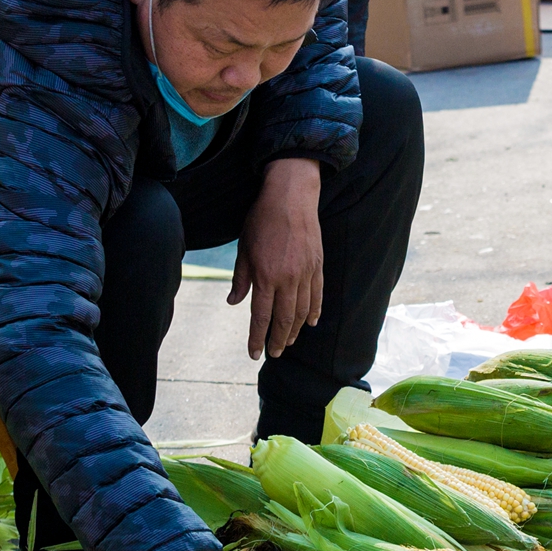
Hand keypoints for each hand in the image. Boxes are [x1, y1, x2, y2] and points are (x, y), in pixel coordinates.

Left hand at [231, 158, 323, 359]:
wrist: (291, 197)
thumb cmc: (261, 220)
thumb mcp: (243, 249)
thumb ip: (241, 278)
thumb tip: (234, 302)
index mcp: (265, 276)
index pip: (261, 316)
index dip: (257, 338)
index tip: (254, 353)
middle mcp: (287, 279)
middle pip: (285, 319)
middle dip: (279, 340)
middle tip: (275, 354)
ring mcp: (305, 273)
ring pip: (303, 311)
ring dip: (296, 330)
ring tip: (290, 341)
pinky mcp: (317, 265)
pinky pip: (317, 295)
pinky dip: (315, 311)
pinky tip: (311, 322)